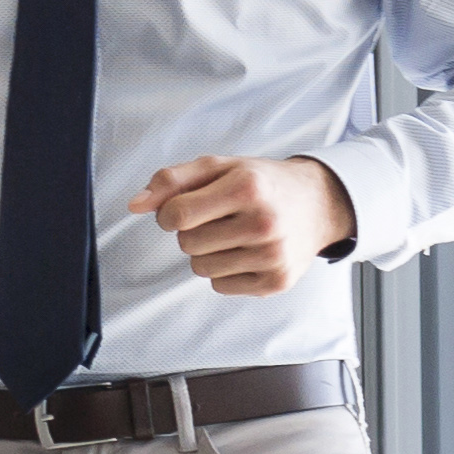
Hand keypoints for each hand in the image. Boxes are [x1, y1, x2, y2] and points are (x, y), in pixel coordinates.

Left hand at [136, 153, 352, 297]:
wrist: (318, 203)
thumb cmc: (261, 183)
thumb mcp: (219, 167)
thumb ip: (172, 180)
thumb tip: (135, 205)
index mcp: (247, 187)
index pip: (177, 214)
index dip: (169, 213)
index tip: (183, 208)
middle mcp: (263, 223)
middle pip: (187, 243)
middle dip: (192, 231)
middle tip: (219, 218)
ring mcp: (272, 256)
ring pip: (200, 268)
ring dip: (206, 253)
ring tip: (233, 234)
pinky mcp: (276, 282)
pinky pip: (220, 286)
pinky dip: (224, 271)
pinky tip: (246, 251)